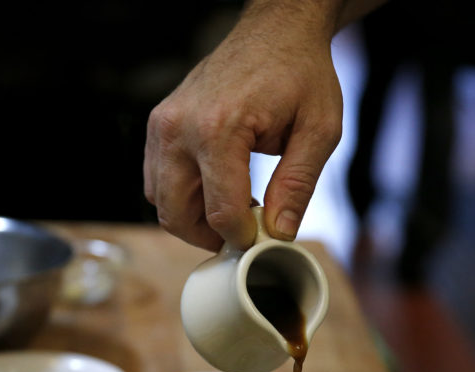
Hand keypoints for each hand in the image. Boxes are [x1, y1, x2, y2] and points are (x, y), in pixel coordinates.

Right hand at [143, 1, 348, 250]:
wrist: (275, 31)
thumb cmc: (299, 74)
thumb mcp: (319, 130)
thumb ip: (298, 185)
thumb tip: (279, 233)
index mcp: (219, 128)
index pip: (220, 210)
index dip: (242, 236)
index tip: (262, 237)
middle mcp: (180, 128)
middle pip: (176, 214)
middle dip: (209, 236)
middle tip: (242, 234)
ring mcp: (162, 125)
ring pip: (159, 201)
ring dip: (192, 218)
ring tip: (232, 209)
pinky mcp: (158, 125)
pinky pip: (156, 179)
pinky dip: (180, 196)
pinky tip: (215, 189)